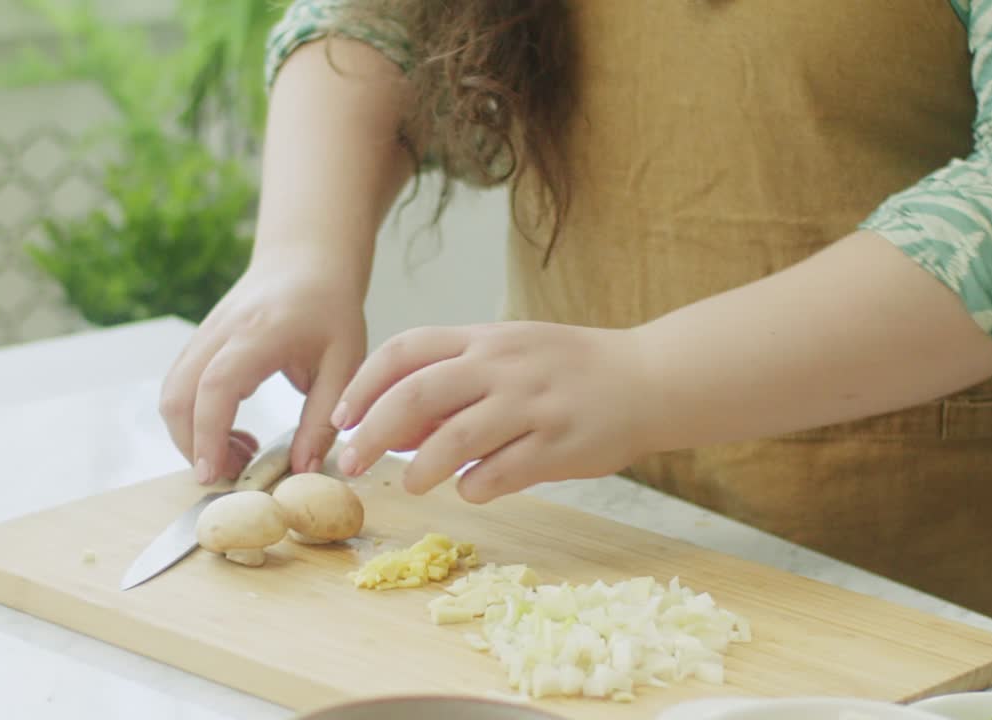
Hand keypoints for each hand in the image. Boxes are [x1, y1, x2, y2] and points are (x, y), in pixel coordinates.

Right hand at [160, 262, 366, 484]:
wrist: (306, 259)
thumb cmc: (331, 309)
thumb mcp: (345, 364)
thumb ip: (323, 419)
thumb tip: (302, 470)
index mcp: (259, 333)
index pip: (216, 388)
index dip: (208, 435)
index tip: (213, 475)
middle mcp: (221, 331)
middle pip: (179, 394)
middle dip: (191, 445)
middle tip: (231, 475)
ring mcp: (204, 334)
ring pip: (173, 391)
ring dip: (193, 433)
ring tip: (242, 453)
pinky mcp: (201, 342)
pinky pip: (182, 385)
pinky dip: (196, 417)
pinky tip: (235, 432)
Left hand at [331, 322, 651, 502]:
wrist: (649, 378)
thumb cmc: (567, 370)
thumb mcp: (506, 354)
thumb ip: (452, 381)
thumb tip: (392, 427)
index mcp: (484, 339)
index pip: (405, 349)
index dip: (364, 385)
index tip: (342, 418)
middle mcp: (503, 366)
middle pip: (417, 397)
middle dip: (373, 434)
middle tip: (352, 464)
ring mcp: (532, 404)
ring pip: (456, 439)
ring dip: (421, 468)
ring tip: (412, 484)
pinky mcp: (560, 444)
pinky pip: (503, 472)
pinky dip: (476, 487)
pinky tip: (472, 490)